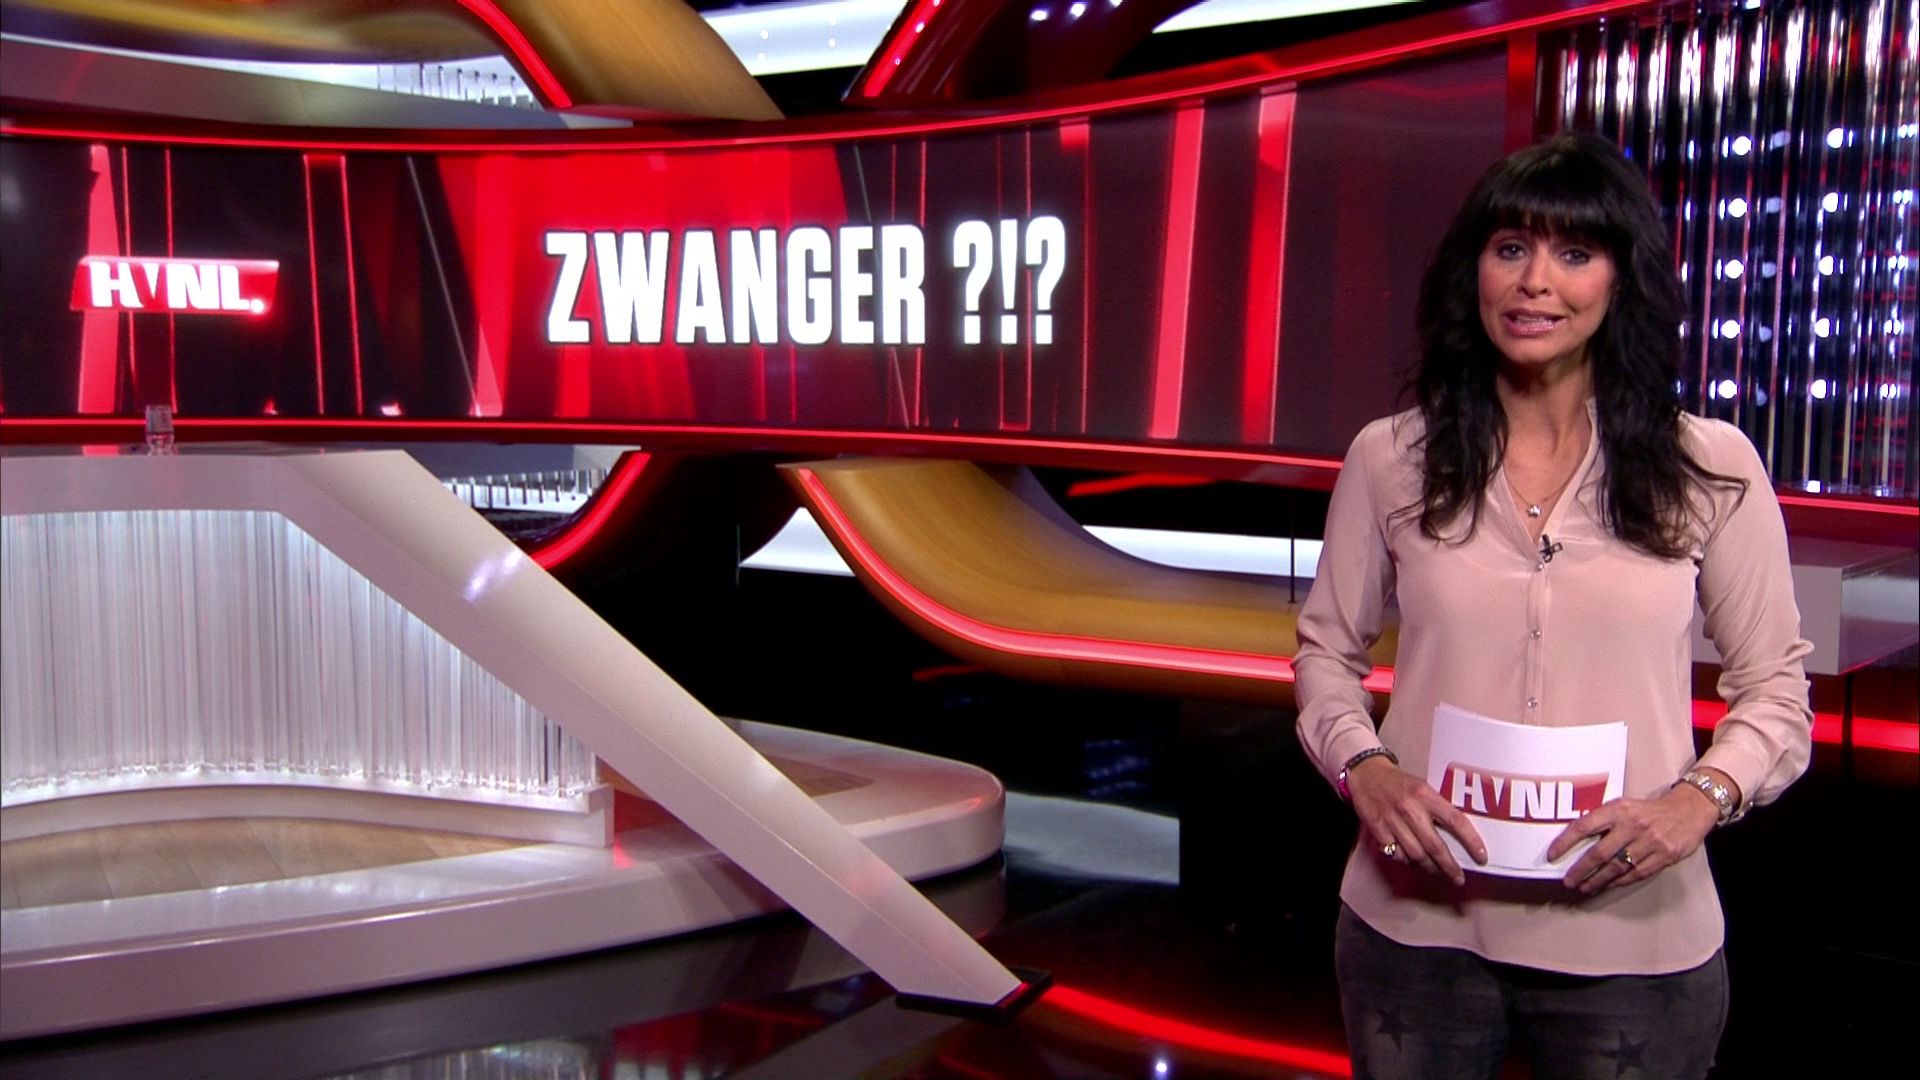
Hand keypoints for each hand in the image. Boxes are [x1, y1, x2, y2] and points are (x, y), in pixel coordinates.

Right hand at [1346, 755, 1487, 885]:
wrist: (1366, 774)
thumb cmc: (1399, 782)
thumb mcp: (1423, 787)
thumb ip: (1438, 807)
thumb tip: (1458, 834)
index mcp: (1425, 795)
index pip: (1455, 821)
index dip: (1471, 841)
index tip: (1481, 856)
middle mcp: (1410, 809)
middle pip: (1435, 846)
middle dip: (1450, 867)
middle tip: (1458, 878)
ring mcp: (1392, 820)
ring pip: (1416, 855)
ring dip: (1430, 868)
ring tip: (1438, 872)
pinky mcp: (1378, 829)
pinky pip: (1396, 854)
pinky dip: (1407, 861)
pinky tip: (1413, 862)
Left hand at [1548, 774, 1728, 893]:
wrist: (1689, 809)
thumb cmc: (1649, 809)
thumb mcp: (1624, 806)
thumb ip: (1604, 820)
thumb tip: (1575, 841)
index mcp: (1618, 809)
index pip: (1584, 826)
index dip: (1565, 842)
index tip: (1551, 855)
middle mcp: (1632, 825)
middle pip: (1599, 853)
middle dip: (1580, 869)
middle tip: (1568, 881)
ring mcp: (1649, 842)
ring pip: (1617, 867)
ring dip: (1597, 880)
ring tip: (1584, 887)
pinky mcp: (1664, 856)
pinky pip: (1636, 873)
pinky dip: (1619, 881)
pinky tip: (1608, 884)